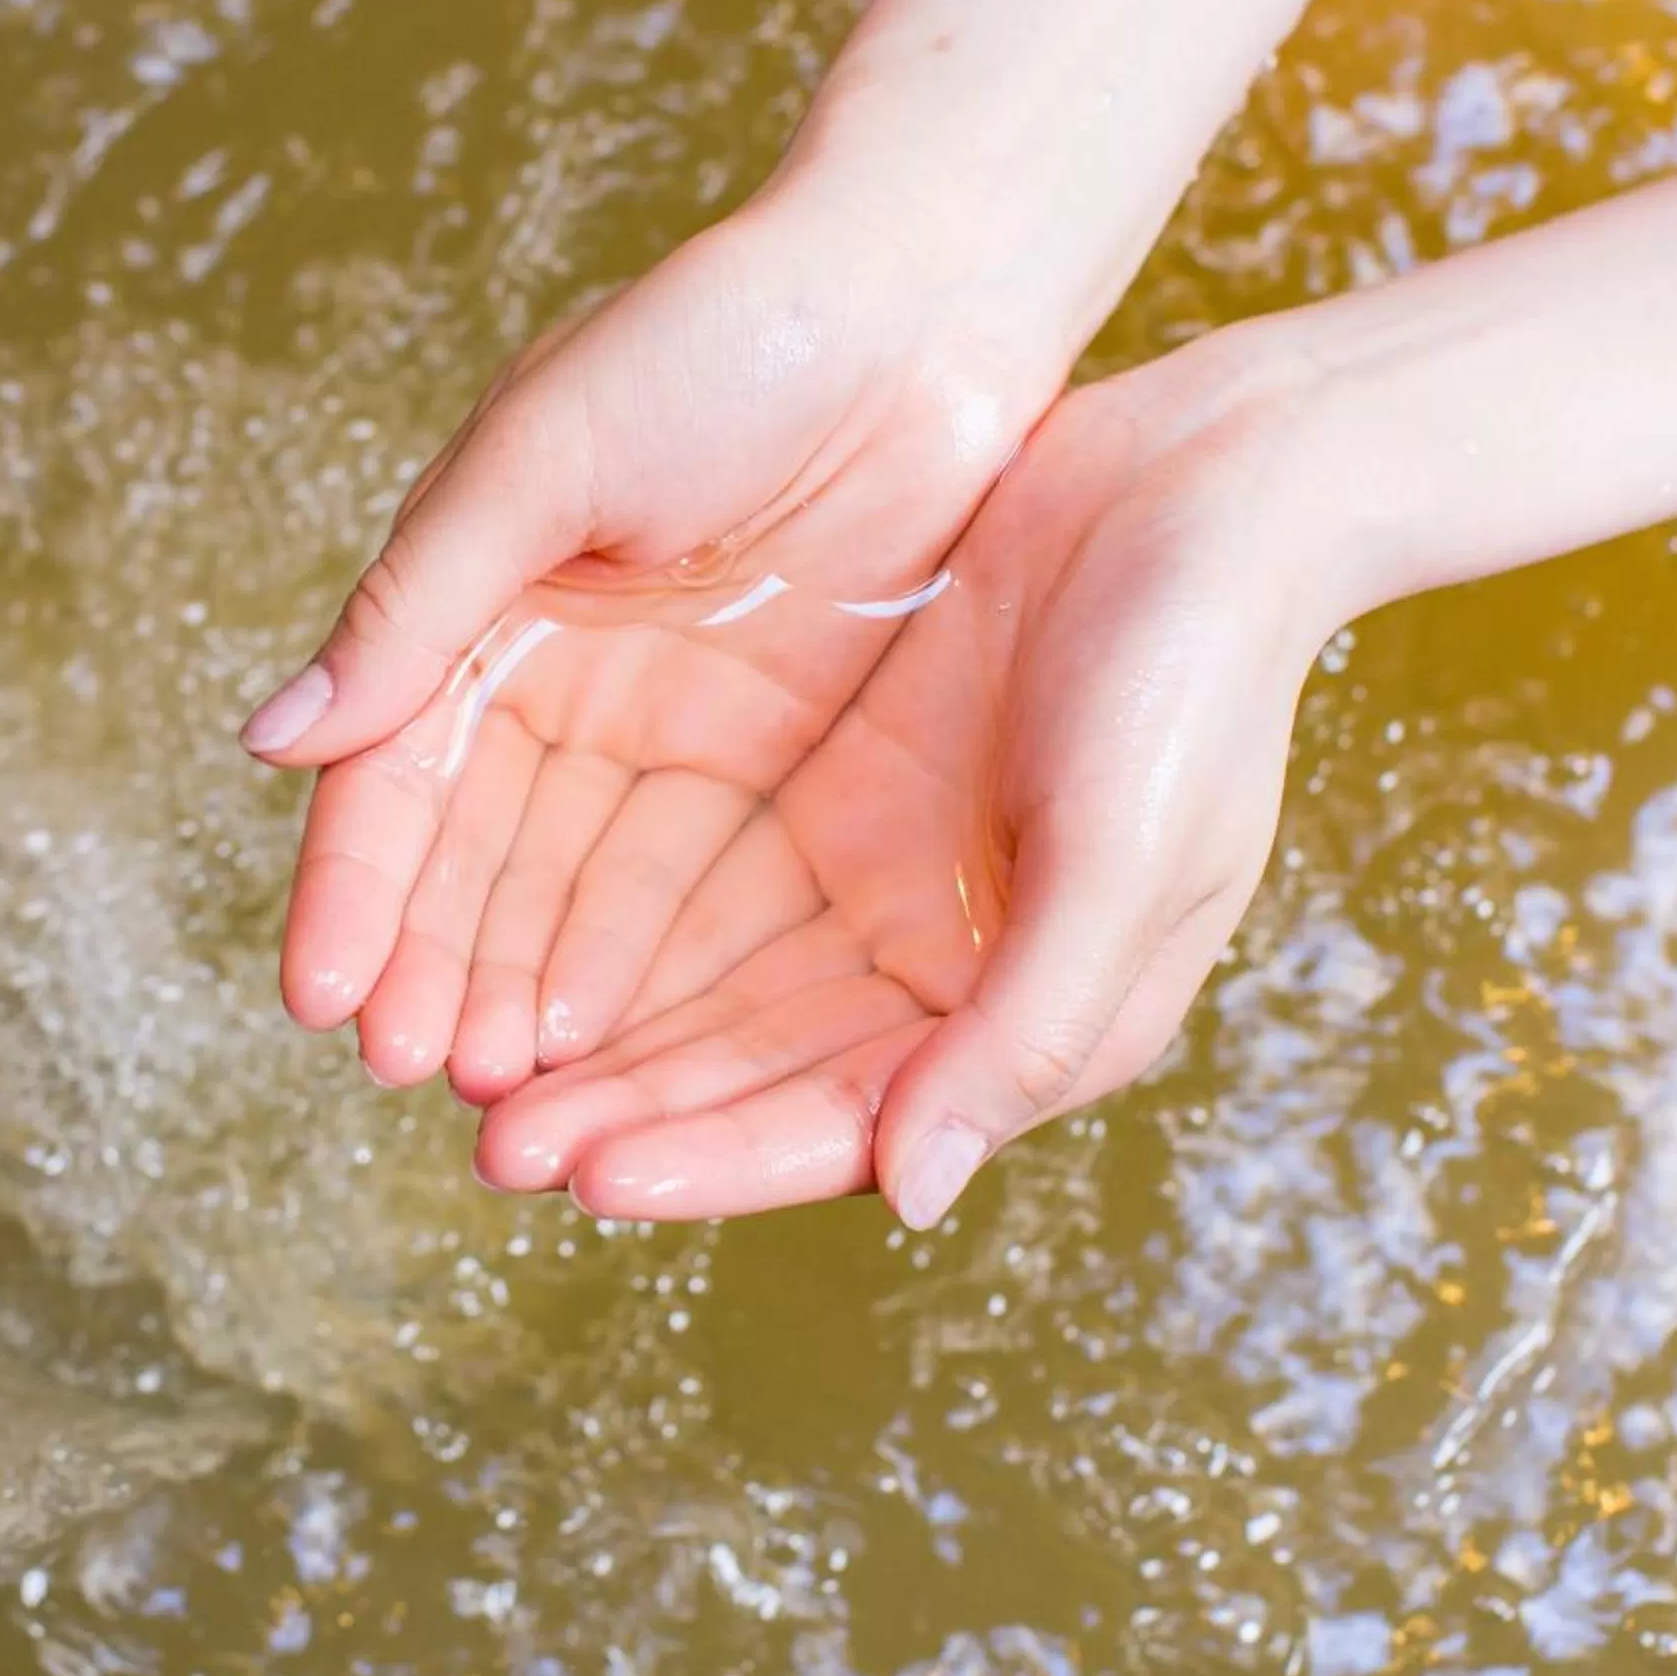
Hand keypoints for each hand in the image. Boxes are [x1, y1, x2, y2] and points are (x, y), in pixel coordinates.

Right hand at [249, 166, 1059, 1094]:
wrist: (924, 294)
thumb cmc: (720, 337)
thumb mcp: (546, 457)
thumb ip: (417, 605)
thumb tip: (269, 740)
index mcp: (479, 601)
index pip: (392, 774)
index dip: (356, 889)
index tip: (323, 1001)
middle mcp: (557, 678)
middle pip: (475, 859)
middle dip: (438, 969)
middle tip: (420, 1077)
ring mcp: (664, 724)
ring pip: (572, 892)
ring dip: (528, 991)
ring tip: (506, 1095)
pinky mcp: (770, 752)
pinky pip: (689, 883)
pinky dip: (640, 965)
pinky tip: (608, 1047)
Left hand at [465, 343, 1337, 1227]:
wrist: (1209, 482)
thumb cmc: (1197, 678)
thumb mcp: (1127, 862)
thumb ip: (1026, 1031)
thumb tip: (918, 1194)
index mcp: (1023, 1015)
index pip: (842, 1125)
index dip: (714, 1158)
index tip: (585, 1174)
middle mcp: (940, 965)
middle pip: (753, 1071)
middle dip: (626, 1112)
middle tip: (489, 1146)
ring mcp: (881, 870)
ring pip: (710, 981)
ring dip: (603, 1030)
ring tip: (467, 1062)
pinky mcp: (838, 779)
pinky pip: (703, 870)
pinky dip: (618, 913)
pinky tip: (518, 936)